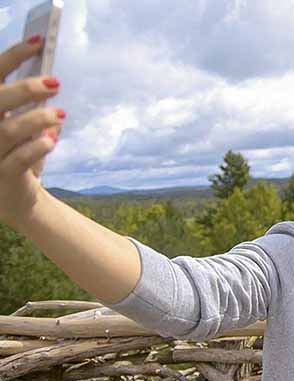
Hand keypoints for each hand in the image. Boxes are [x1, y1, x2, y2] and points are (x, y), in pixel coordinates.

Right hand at [0, 36, 64, 227]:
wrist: (14, 198)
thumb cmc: (17, 154)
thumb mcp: (19, 126)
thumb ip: (27, 105)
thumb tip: (50, 79)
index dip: (13, 56)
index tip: (39, 41)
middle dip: (25, 89)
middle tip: (55, 83)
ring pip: (7, 131)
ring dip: (37, 119)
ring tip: (60, 114)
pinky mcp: (2, 178)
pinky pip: (18, 160)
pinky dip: (37, 148)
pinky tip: (51, 141)